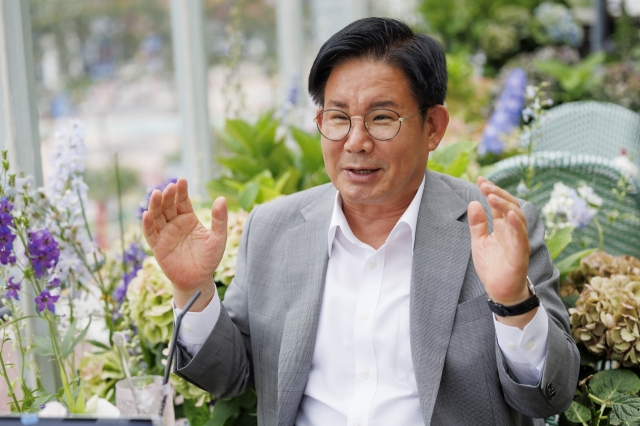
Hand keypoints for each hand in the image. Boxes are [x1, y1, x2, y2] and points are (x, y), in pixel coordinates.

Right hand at [142, 178, 226, 310]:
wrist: (199, 279)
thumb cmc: (209, 258)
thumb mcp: (218, 238)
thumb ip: (219, 219)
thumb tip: (221, 199)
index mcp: (188, 218)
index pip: (183, 201)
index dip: (182, 191)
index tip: (182, 180)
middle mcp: (174, 223)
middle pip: (168, 206)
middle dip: (169, 196)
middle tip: (170, 187)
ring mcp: (165, 234)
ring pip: (157, 216)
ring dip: (155, 205)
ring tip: (157, 194)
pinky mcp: (157, 246)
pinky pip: (150, 234)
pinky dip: (147, 224)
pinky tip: (147, 214)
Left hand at [468, 177, 530, 316]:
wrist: (499, 291)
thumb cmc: (492, 266)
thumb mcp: (478, 242)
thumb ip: (477, 224)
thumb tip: (473, 203)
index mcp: (503, 227)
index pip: (498, 204)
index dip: (491, 191)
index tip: (480, 179)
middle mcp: (512, 231)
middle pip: (510, 205)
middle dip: (498, 193)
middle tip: (484, 184)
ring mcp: (518, 241)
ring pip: (518, 217)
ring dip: (505, 205)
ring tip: (491, 195)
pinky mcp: (520, 254)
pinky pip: (521, 237)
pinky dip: (517, 224)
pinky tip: (509, 214)